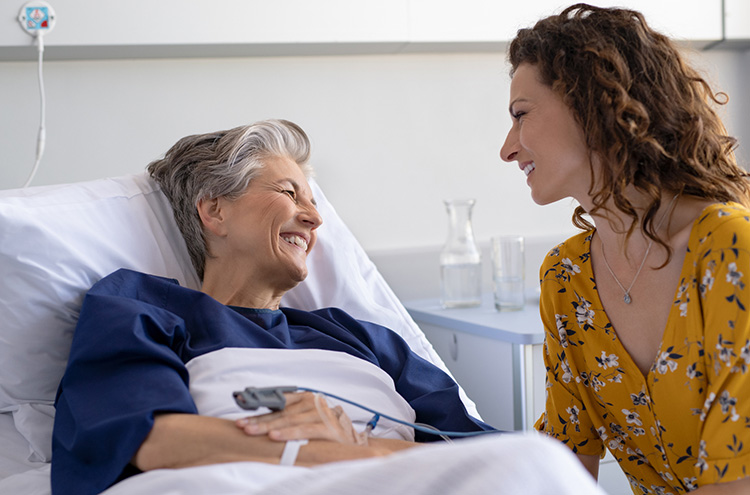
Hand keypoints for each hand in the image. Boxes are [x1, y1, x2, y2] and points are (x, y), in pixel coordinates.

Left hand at [235, 392, 366, 444]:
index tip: (242, 414)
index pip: (277, 403)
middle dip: (259, 420)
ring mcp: (321, 414)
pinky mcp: (328, 427)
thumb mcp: (305, 419)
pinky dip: (288, 434)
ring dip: (269, 426)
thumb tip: (259, 420)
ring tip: (252, 431)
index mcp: (305, 398)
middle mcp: (313, 402)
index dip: (258, 409)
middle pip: (281, 412)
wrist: (351, 441)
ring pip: (290, 420)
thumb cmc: (324, 430)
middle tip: (242, 426)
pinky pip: (304, 430)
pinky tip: (274, 437)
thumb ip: (287, 417)